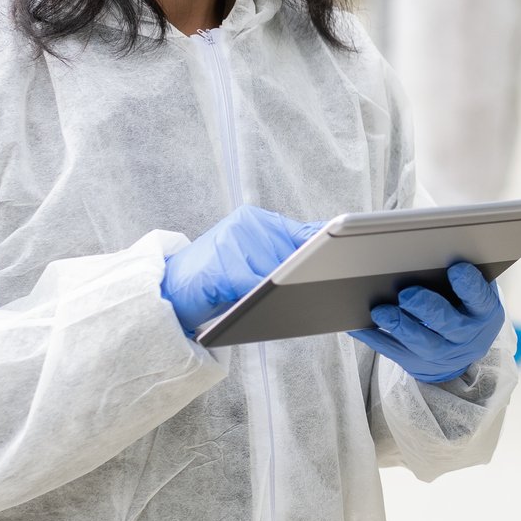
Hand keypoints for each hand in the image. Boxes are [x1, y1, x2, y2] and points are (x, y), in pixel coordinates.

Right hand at [162, 206, 321, 337]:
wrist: (172, 288)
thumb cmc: (219, 278)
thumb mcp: (256, 261)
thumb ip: (286, 255)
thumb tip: (329, 263)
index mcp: (260, 220)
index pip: (305, 233)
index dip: (326, 250)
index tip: (348, 260)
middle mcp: (248, 223)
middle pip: (293, 257)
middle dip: (299, 278)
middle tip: (305, 291)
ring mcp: (232, 240)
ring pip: (275, 273)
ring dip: (276, 291)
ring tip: (263, 295)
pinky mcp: (220, 264)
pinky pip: (253, 285)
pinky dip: (258, 297)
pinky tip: (251, 300)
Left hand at [353, 262, 506, 382]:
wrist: (461, 351)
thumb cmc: (464, 308)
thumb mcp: (474, 295)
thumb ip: (461, 279)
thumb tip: (431, 250)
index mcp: (483, 311)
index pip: (479, 297)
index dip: (469, 285)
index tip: (456, 269)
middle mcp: (465, 335)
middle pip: (448, 323)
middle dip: (426, 307)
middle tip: (407, 293)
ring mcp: (442, 353)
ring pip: (421, 342)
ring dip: (400, 326)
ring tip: (381, 311)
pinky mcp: (416, 361)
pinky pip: (393, 351)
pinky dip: (375, 337)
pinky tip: (358, 324)